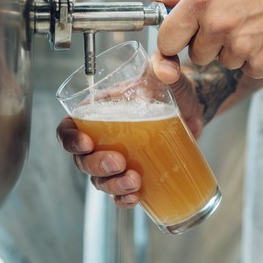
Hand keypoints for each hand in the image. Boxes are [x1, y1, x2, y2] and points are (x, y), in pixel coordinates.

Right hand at [56, 52, 205, 208]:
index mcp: (98, 112)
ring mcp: (116, 158)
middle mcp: (102, 138)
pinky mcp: (133, 173)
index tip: (85, 142)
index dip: (69, 138)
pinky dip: (124, 199)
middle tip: (118, 162)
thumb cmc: (171, 88)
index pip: (68, 128)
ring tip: (134, 180)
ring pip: (99, 180)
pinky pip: (119, 194)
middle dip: (95, 165)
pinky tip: (136, 196)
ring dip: (111, 185)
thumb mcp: (165, 73)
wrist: (194, 108)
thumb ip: (163, 63)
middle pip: (81, 159)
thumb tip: (166, 68)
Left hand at [148, 0, 262, 77]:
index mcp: (202, 1)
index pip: (167, 40)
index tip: (182, 39)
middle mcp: (218, 25)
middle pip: (196, 56)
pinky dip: (257, 58)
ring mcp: (241, 47)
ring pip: (223, 63)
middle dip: (209, 44)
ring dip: (235, 50)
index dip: (174, 42)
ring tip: (255, 24)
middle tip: (233, 21)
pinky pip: (247, 70)